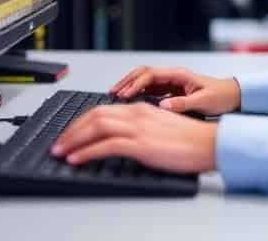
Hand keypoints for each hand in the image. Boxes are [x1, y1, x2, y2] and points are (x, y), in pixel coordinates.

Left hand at [51, 102, 217, 172]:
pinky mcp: (141, 143)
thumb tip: (123, 139)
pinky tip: (76, 159)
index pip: (103, 110)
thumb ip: (141, 128)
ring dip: (73, 139)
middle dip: (72, 129)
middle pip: (95, 114)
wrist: (208, 143)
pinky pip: (106, 145)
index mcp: (141, 108)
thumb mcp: (160, 128)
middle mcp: (137, 113)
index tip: (70, 133)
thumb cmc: (190, 139)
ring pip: (96, 126)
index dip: (82, 121)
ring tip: (60, 151)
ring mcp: (138, 127)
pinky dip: (86, 151)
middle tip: (59, 142)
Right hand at [110, 66, 240, 115]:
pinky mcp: (171, 91)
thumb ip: (183, 104)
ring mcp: (171, 83)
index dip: (136, 83)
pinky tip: (130, 102)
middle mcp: (173, 76)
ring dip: (130, 86)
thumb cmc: (220, 96)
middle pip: (143, 73)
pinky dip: (138, 93)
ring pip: (144, 81)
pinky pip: (150, 89)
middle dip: (127, 81)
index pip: (151, 74)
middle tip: (113, 93)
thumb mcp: (203, 101)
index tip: (124, 94)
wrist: (231, 96)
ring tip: (115, 97)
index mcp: (179, 75)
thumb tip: (163, 106)